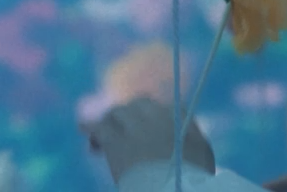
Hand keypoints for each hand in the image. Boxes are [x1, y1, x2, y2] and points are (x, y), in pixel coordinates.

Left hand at [84, 98, 215, 183]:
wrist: (174, 188)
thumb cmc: (192, 175)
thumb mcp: (201, 150)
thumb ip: (190, 131)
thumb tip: (181, 125)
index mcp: (179, 115)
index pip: (162, 105)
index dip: (152, 115)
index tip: (148, 128)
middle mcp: (156, 113)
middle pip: (139, 103)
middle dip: (130, 115)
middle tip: (124, 132)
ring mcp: (134, 125)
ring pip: (116, 113)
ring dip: (112, 123)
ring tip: (105, 138)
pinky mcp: (115, 140)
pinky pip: (97, 127)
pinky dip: (89, 127)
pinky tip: (85, 132)